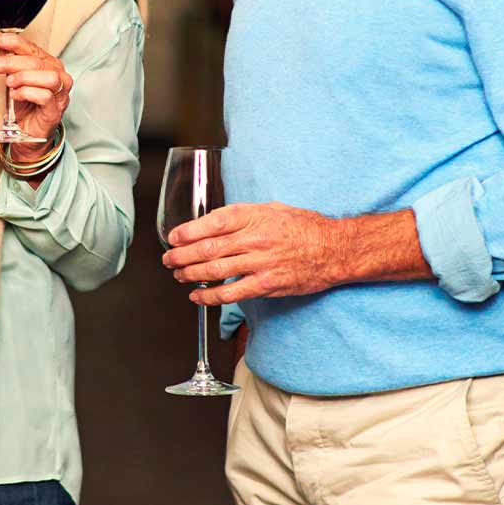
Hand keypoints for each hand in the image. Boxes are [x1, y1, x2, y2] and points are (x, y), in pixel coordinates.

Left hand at [0, 32, 72, 160]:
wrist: (27, 133)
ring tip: (9, 84)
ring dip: (23, 77)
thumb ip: (9, 60)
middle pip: (37, 62)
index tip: (0, 40)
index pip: (34, 48)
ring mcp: (60, 94)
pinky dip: (27, 93)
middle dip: (10, 62)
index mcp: (49, 65)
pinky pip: (45, 96)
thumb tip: (1, 41)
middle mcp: (59, 76)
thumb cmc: (25, 106)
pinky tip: (16, 95)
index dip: (16, 43)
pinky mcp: (56, 110)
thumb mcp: (13, 78)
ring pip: (47, 76)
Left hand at [160, 202, 344, 305]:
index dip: (187, 232)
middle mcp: (254, 239)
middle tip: (169, 259)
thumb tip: (212, 222)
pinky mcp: (267, 284)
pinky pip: (232, 292)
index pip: (211, 223)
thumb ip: (242, 215)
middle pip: (207, 248)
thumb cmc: (303, 227)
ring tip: (178, 275)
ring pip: (215, 270)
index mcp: (253, 216)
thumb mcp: (271, 209)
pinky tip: (197, 296)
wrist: (334, 249)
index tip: (173, 238)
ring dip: (191, 274)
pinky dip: (210, 295)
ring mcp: (260, 263)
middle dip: (182, 255)